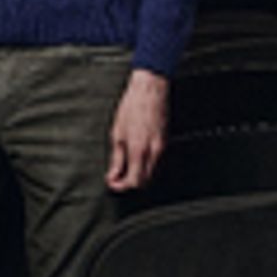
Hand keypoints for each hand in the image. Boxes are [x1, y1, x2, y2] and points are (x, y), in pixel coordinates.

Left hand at [105, 69, 168, 191]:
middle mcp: (153, 152)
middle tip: (116, 178)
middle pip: (144, 181)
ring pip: (151, 173)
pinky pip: (155, 162)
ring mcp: (162, 147)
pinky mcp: (165, 142)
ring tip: (122, 167)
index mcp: (138, 150)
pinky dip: (144, 165)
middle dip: (129, 183)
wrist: (150, 90)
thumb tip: (112, 175)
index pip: (133, 182)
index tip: (112, 183)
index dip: (121, 187)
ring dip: (137, 174)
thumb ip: (116, 158)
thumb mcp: (117, 133)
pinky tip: (133, 156)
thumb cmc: (132, 107)